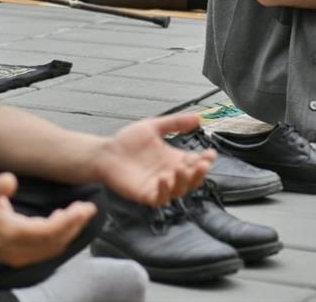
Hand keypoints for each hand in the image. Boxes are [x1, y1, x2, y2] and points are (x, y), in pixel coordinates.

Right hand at [0, 173, 96, 266]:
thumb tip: (12, 181)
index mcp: (9, 234)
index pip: (46, 232)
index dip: (67, 222)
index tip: (83, 208)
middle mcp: (16, 250)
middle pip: (54, 243)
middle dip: (74, 226)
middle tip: (89, 207)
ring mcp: (18, 256)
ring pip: (53, 248)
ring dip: (70, 231)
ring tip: (81, 211)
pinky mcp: (21, 256)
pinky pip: (47, 249)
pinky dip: (60, 236)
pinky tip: (65, 218)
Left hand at [94, 113, 214, 205]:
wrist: (105, 152)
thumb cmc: (127, 141)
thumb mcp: (154, 126)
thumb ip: (175, 122)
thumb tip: (199, 117)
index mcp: (174, 159)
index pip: (195, 162)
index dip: (205, 160)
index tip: (210, 153)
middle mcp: (170, 173)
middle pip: (192, 179)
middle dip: (199, 173)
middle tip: (202, 164)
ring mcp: (158, 186)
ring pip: (179, 190)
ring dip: (184, 181)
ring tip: (182, 168)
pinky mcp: (146, 194)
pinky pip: (160, 198)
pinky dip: (165, 191)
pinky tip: (164, 178)